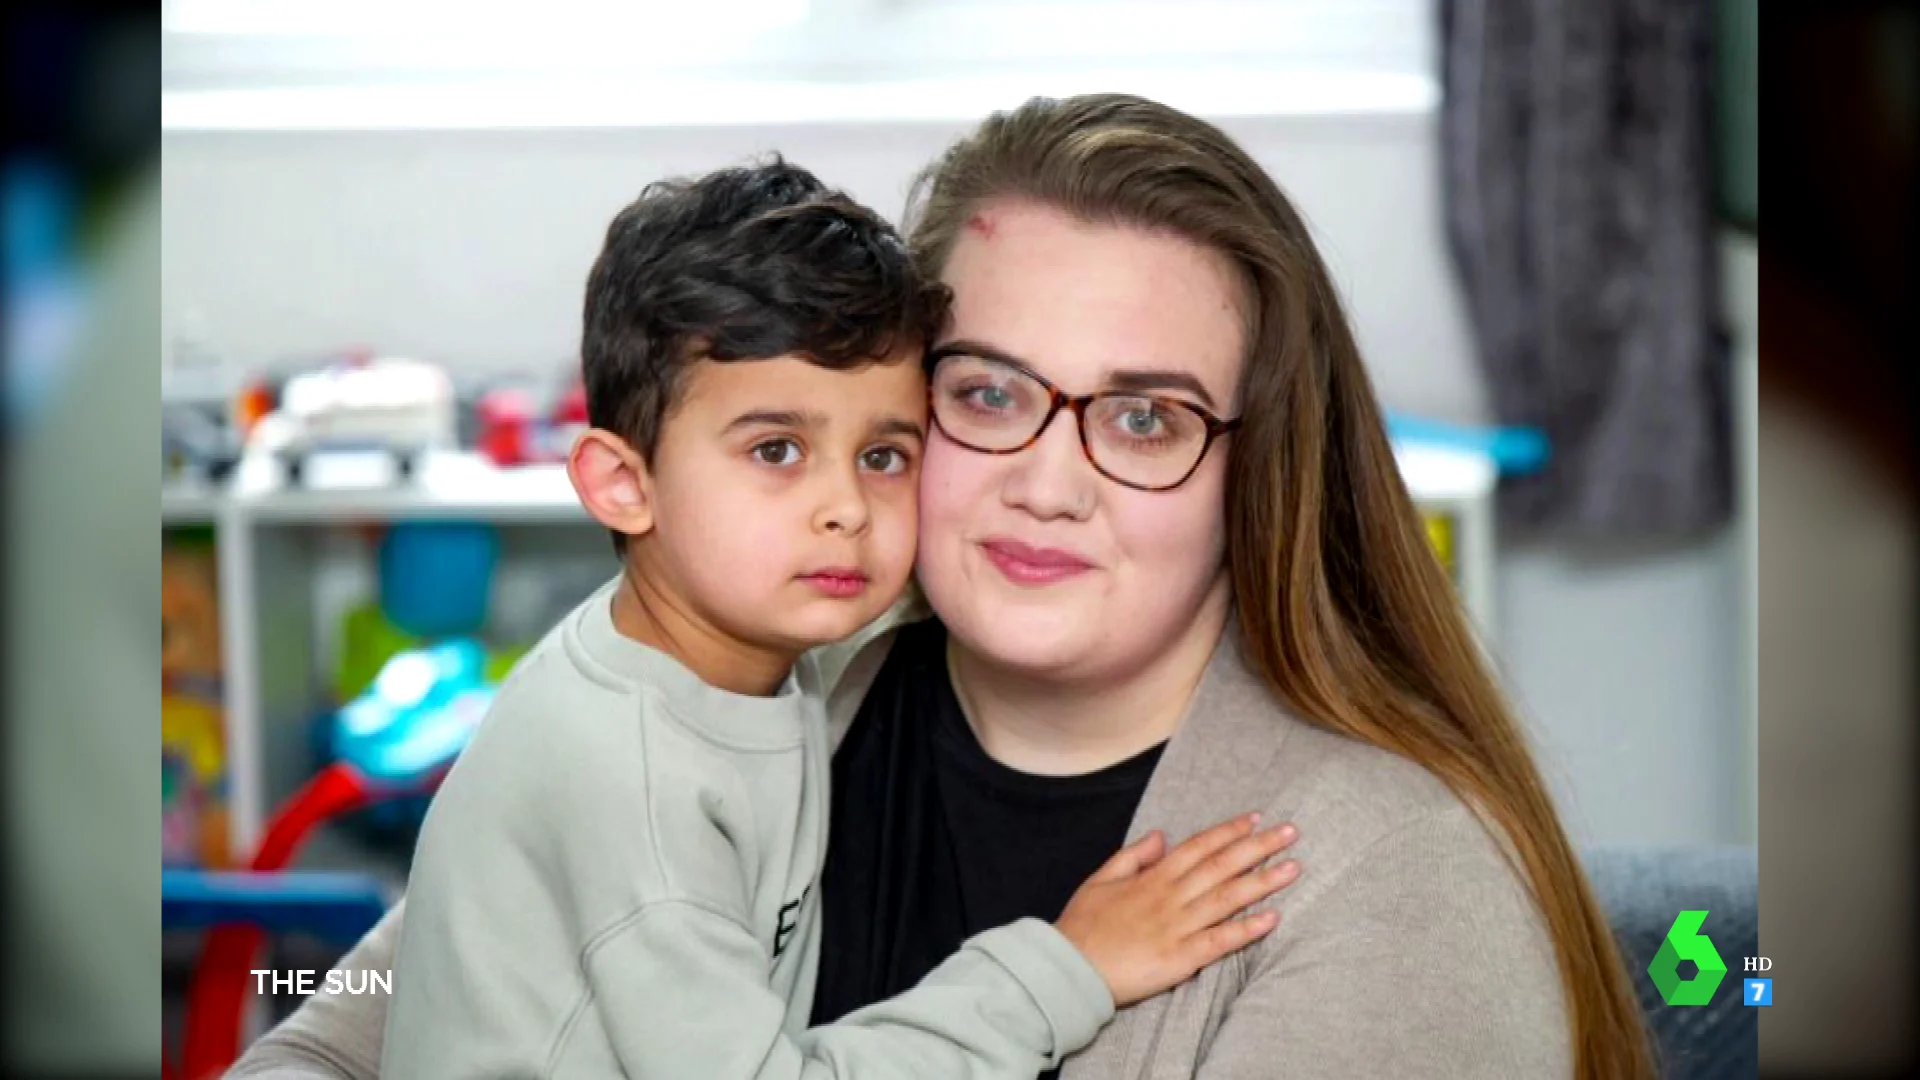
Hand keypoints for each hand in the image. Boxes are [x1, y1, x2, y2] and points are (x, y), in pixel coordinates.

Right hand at [1055, 813, 1299, 1006]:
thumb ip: (1133, 855)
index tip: (1255, 819)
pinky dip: (1246, 929)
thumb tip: (1160, 835)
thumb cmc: (1083, 925)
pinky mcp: (1180, 958)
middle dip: (1258, 847)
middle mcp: (1170, 897)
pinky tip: (1272, 919)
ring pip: (1226, 898)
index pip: (1198, 847)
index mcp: (1152, 877)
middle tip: (1290, 832)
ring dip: (1262, 881)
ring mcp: (1177, 926)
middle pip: (1221, 866)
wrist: (1070, 968)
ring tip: (1293, 868)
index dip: (1228, 831)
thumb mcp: (1101, 879)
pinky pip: (1219, 941)